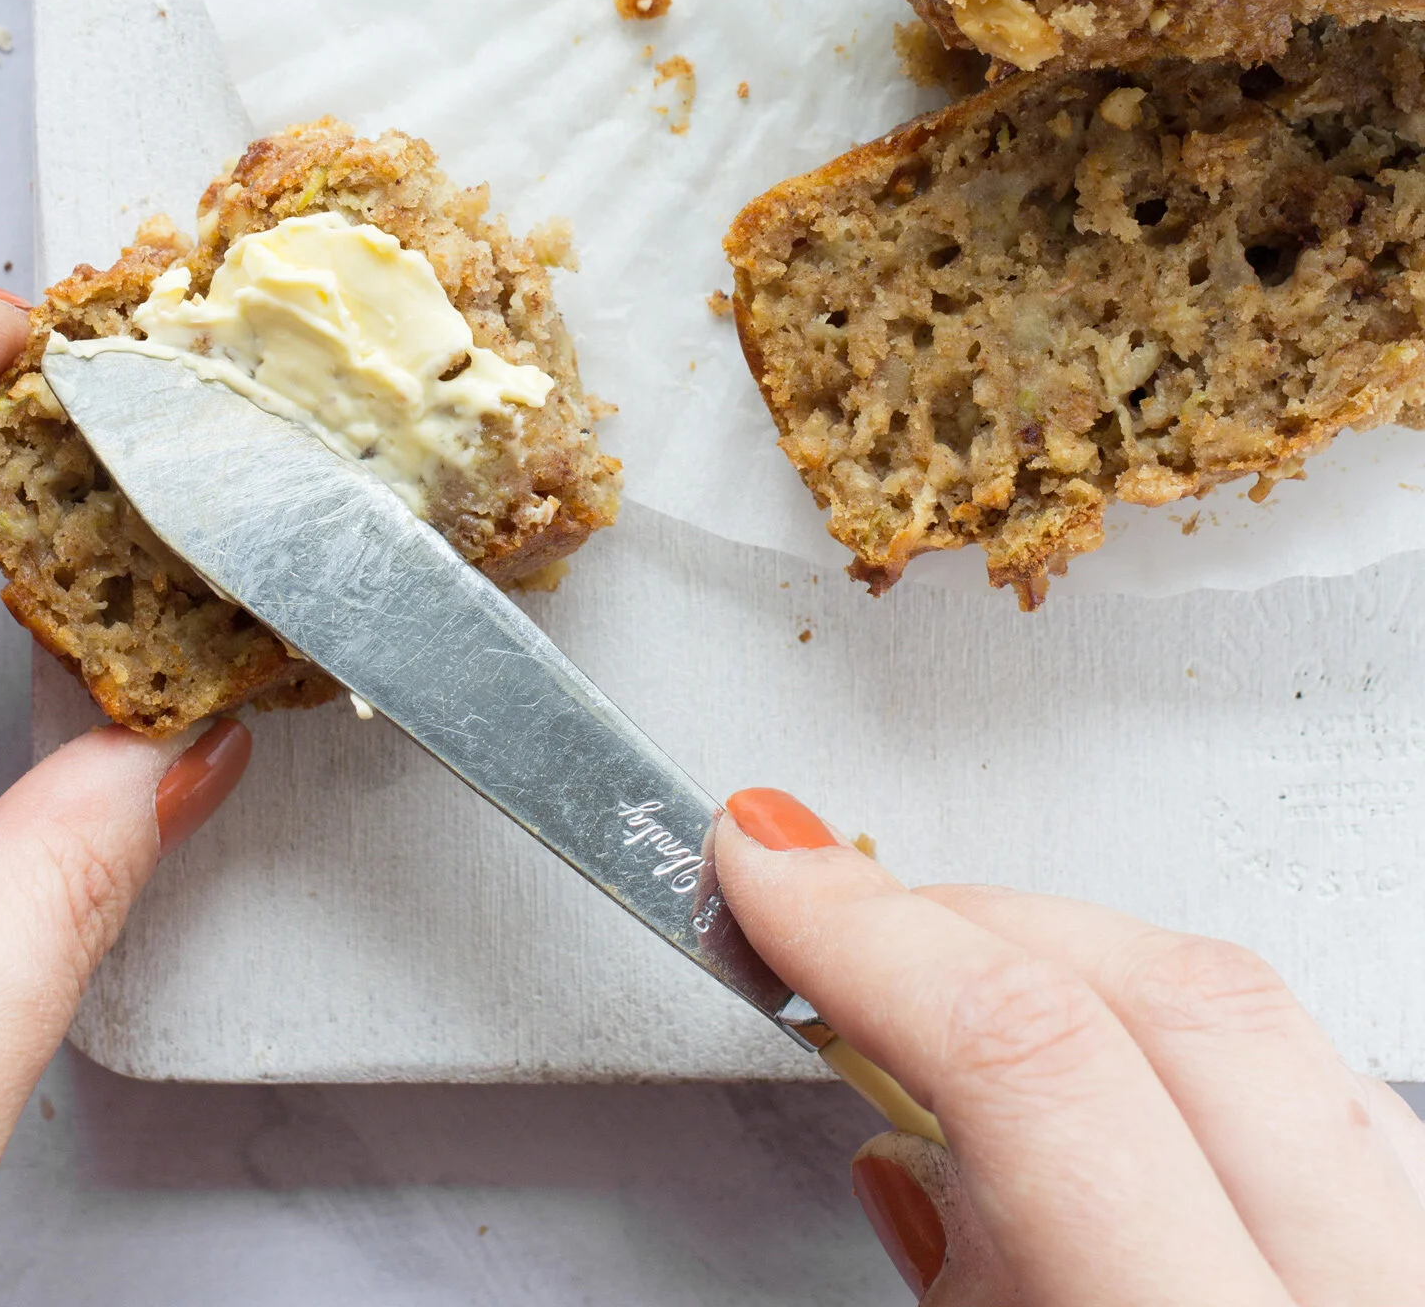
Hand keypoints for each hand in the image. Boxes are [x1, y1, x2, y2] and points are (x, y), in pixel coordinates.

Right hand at [718, 789, 1424, 1305]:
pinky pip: (1345, 1098)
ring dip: (1095, 969)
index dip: (872, 933)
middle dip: (974, 920)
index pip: (1036, 1065)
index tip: (767, 867)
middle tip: (840, 918)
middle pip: (1171, 991)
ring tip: (968, 1002)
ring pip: (1274, 1021)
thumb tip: (912, 1149)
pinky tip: (1127, 1083)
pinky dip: (1210, 1054)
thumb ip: (955, 1287)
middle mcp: (1364, 1295)